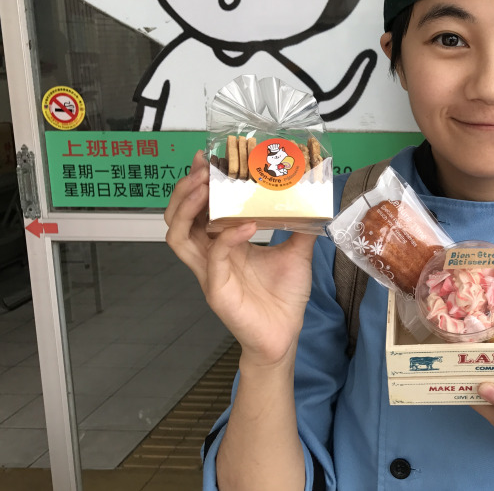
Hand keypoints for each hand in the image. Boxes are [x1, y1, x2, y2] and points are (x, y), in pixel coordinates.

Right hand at [164, 151, 317, 367]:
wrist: (284, 336)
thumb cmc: (283, 297)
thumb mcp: (297, 253)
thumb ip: (302, 226)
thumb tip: (316, 200)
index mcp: (222, 243)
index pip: (198, 208)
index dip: (196, 183)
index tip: (206, 158)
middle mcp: (209, 255)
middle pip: (177, 217)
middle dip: (185, 189)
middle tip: (204, 169)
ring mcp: (209, 273)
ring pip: (178, 236)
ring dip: (189, 208)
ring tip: (208, 188)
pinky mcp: (217, 291)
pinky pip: (214, 259)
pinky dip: (227, 238)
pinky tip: (245, 225)